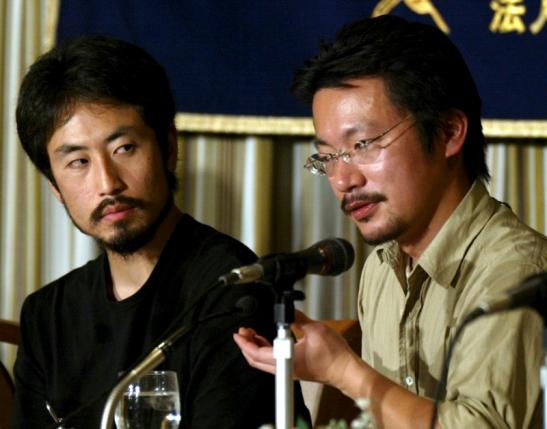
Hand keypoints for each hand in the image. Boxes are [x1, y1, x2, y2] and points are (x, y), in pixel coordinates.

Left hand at [233, 310, 358, 387]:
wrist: (346, 370)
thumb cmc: (334, 356)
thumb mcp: (315, 330)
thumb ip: (298, 319)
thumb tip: (289, 311)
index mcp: (287, 360)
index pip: (257, 354)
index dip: (245, 344)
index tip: (239, 334)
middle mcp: (286, 369)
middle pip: (256, 360)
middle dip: (247, 345)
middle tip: (243, 332)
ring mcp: (290, 371)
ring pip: (264, 362)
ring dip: (256, 348)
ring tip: (252, 334)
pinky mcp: (295, 370)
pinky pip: (274, 362)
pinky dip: (267, 351)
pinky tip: (269, 340)